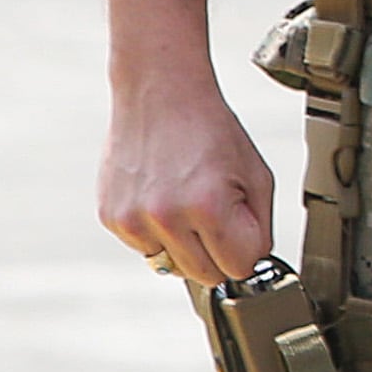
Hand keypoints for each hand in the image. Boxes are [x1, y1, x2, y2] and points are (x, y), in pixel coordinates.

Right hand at [101, 82, 277, 285]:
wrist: (160, 95)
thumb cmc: (211, 130)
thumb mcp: (256, 174)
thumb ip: (259, 225)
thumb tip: (252, 261)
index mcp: (209, 206)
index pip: (239, 268)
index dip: (247, 251)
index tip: (244, 233)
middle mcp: (167, 217)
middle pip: (205, 276)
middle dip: (219, 254)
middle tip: (219, 217)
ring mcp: (134, 220)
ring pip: (172, 267)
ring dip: (186, 246)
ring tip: (189, 203)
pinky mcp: (111, 218)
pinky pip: (144, 248)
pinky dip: (158, 233)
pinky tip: (164, 198)